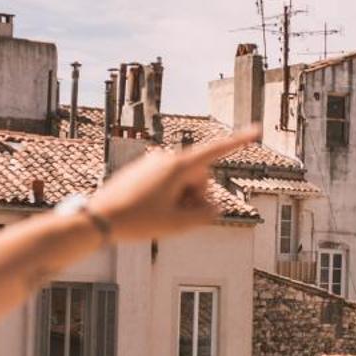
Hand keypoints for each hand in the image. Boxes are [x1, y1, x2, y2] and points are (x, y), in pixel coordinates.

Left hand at [87, 125, 262, 243]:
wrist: (98, 218)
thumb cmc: (136, 221)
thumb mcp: (177, 225)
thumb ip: (205, 215)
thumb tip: (214, 208)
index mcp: (177, 166)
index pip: (215, 151)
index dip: (238, 141)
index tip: (257, 130)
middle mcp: (166, 159)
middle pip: (200, 175)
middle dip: (197, 195)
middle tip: (179, 218)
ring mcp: (153, 163)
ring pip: (183, 180)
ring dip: (182, 198)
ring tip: (162, 216)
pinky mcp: (142, 171)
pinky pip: (167, 182)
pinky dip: (169, 197)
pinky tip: (151, 212)